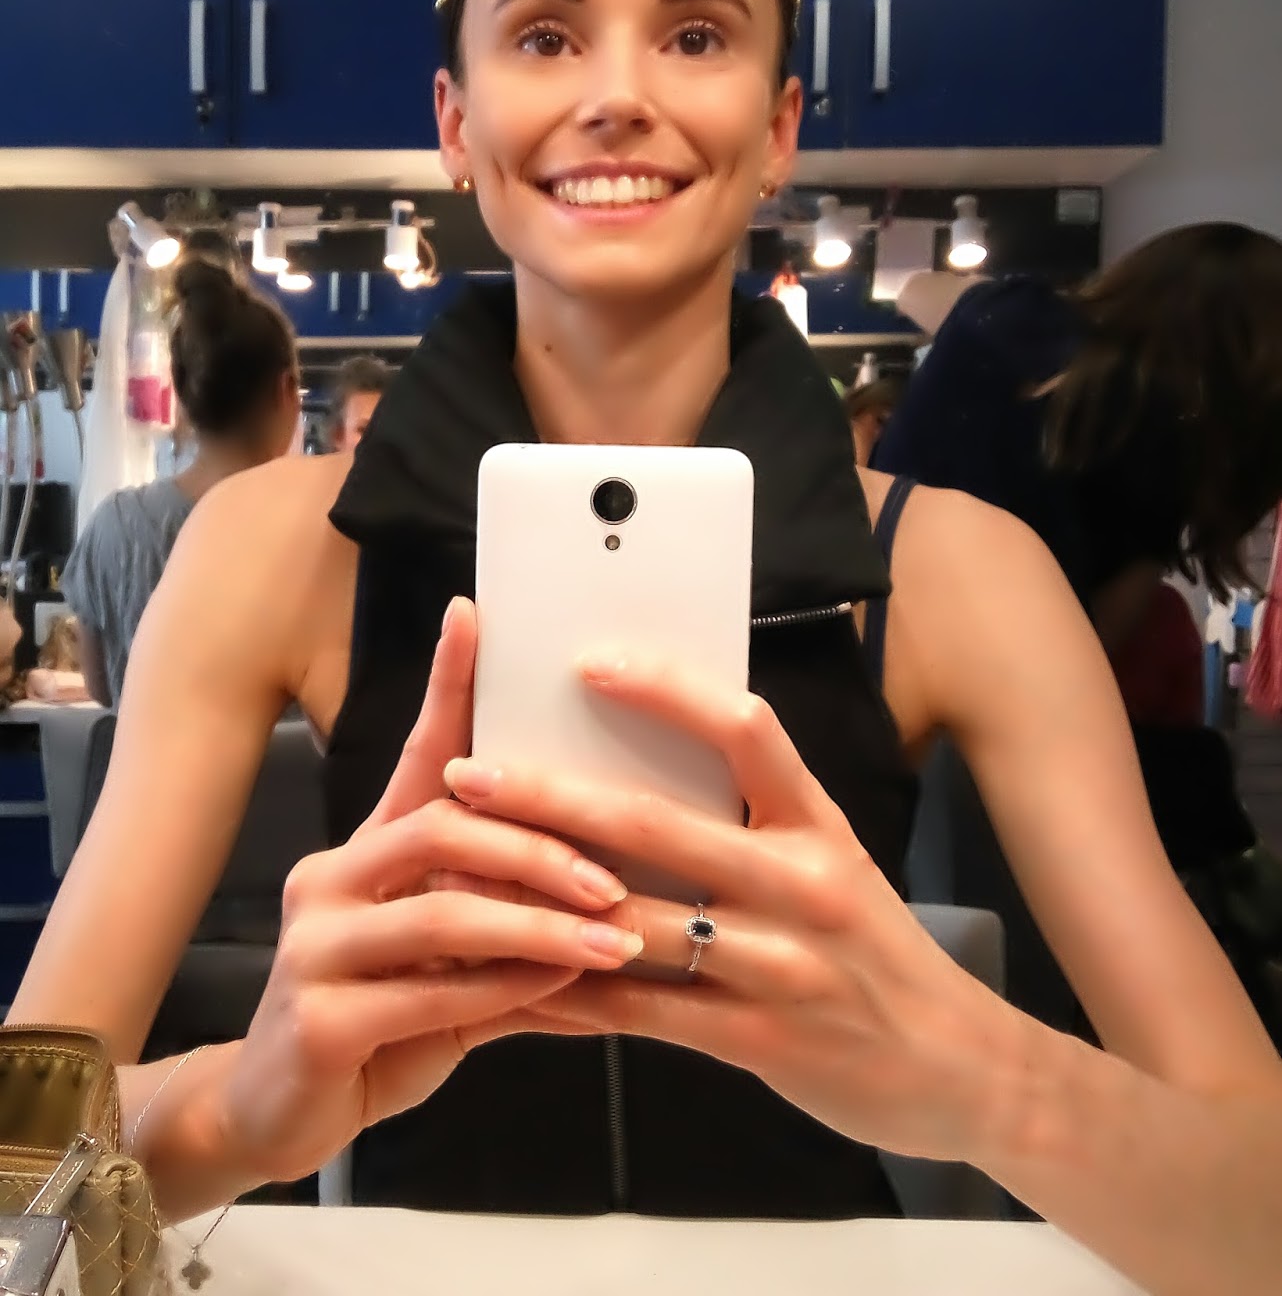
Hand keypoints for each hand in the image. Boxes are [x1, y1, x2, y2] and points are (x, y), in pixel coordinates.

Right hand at [219, 600, 642, 1183]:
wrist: (274, 1114)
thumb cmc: (377, 1021)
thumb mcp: (446, 961)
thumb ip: (508, 920)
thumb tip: (613, 890)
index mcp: (366, 852)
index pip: (415, 753)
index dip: (445, 684)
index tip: (475, 617)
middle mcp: (330, 879)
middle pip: (441, 826)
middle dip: (538, 844)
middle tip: (614, 873)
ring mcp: (314, 947)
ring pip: (442, 912)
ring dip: (541, 924)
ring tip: (615, 936)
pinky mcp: (316, 1020)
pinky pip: (430, 994)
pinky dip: (507, 989)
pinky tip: (564, 989)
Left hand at [443, 655, 1023, 1166]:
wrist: (960, 1067)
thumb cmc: (876, 951)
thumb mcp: (836, 865)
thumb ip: (758, 821)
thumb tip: (652, 766)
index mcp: (818, 825)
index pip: (744, 730)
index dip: (665, 690)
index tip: (588, 662)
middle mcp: (802, 884)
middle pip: (659, 827)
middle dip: (552, 797)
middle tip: (470, 773)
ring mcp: (781, 966)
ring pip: (634, 922)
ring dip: (539, 900)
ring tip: (463, 877)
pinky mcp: (759, 1040)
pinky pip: (641, 1012)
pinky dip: (571, 994)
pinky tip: (512, 981)